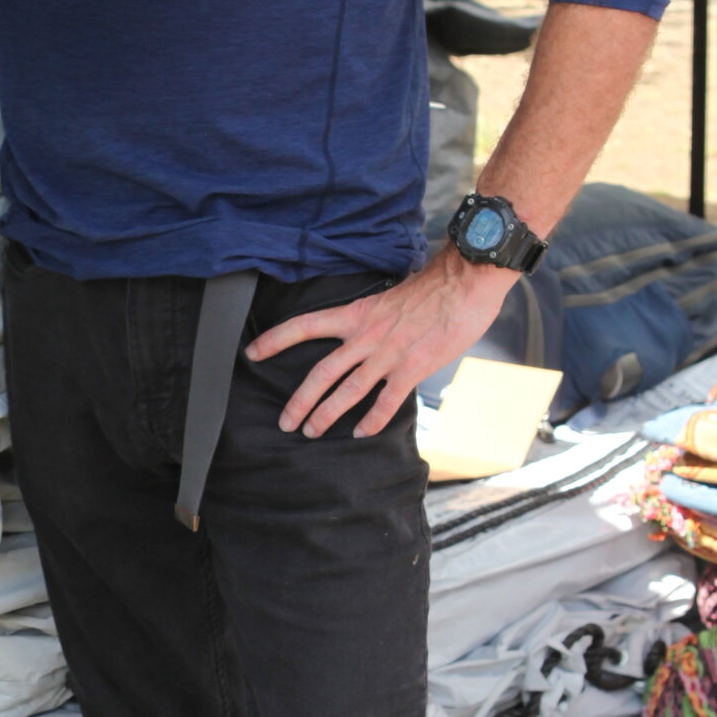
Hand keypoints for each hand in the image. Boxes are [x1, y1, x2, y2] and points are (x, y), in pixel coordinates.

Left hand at [246, 245, 515, 439]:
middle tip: (285, 422)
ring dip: (327, 415)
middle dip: (299, 400)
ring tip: (311, 432)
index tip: (252, 352)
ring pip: (348, 391)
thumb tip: (364, 334)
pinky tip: (361, 433)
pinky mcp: (412, 368)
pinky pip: (386, 401)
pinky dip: (372, 420)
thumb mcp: (389, 297)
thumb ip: (373, 319)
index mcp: (357, 314)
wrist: (464, 282)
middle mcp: (366, 336)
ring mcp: (388, 354)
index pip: (305, 325)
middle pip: (321, 372)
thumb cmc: (432, 287)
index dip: (275, 340)